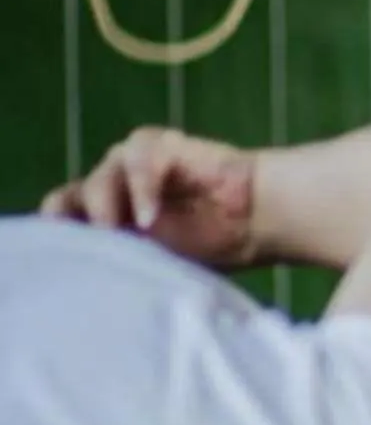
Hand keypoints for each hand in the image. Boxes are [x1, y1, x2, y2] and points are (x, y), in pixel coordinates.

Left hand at [41, 127, 258, 267]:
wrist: (261, 220)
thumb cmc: (215, 246)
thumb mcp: (163, 262)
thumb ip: (128, 262)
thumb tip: (92, 279)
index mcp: (106, 213)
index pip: (61, 216)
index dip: (56, 234)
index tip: (61, 262)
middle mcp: (112, 185)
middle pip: (67, 199)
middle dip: (74, 225)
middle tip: (89, 251)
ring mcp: (132, 163)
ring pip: (99, 181)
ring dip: (107, 211)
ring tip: (126, 238)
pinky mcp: (161, 145)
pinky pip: (137, 161)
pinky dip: (140, 190)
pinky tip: (151, 220)